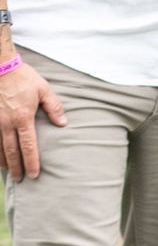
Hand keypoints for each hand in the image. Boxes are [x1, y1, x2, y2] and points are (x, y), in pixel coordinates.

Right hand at [0, 58, 63, 182]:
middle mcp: (6, 123)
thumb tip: (63, 123)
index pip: (28, 146)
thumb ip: (54, 107)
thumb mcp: (43, 89)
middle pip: (11, 151)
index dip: (31, 161)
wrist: (0, 66)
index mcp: (23, 117)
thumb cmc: (23, 77)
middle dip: (16, 167)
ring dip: (2, 162)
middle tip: (20, 179)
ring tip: (7, 173)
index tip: (34, 174)